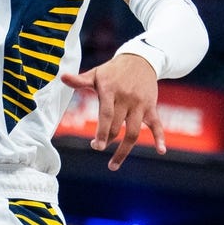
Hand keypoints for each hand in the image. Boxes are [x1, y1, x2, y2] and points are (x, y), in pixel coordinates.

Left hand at [61, 54, 166, 170]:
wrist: (140, 59)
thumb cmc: (113, 70)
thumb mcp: (96, 73)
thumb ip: (80, 80)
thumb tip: (61, 77)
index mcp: (110, 91)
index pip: (106, 115)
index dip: (101, 132)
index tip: (96, 146)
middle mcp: (126, 99)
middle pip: (117, 126)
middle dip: (107, 140)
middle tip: (97, 147)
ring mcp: (140, 104)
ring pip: (133, 131)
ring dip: (124, 150)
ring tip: (113, 165)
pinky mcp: (151, 107)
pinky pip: (157, 125)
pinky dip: (160, 138)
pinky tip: (162, 151)